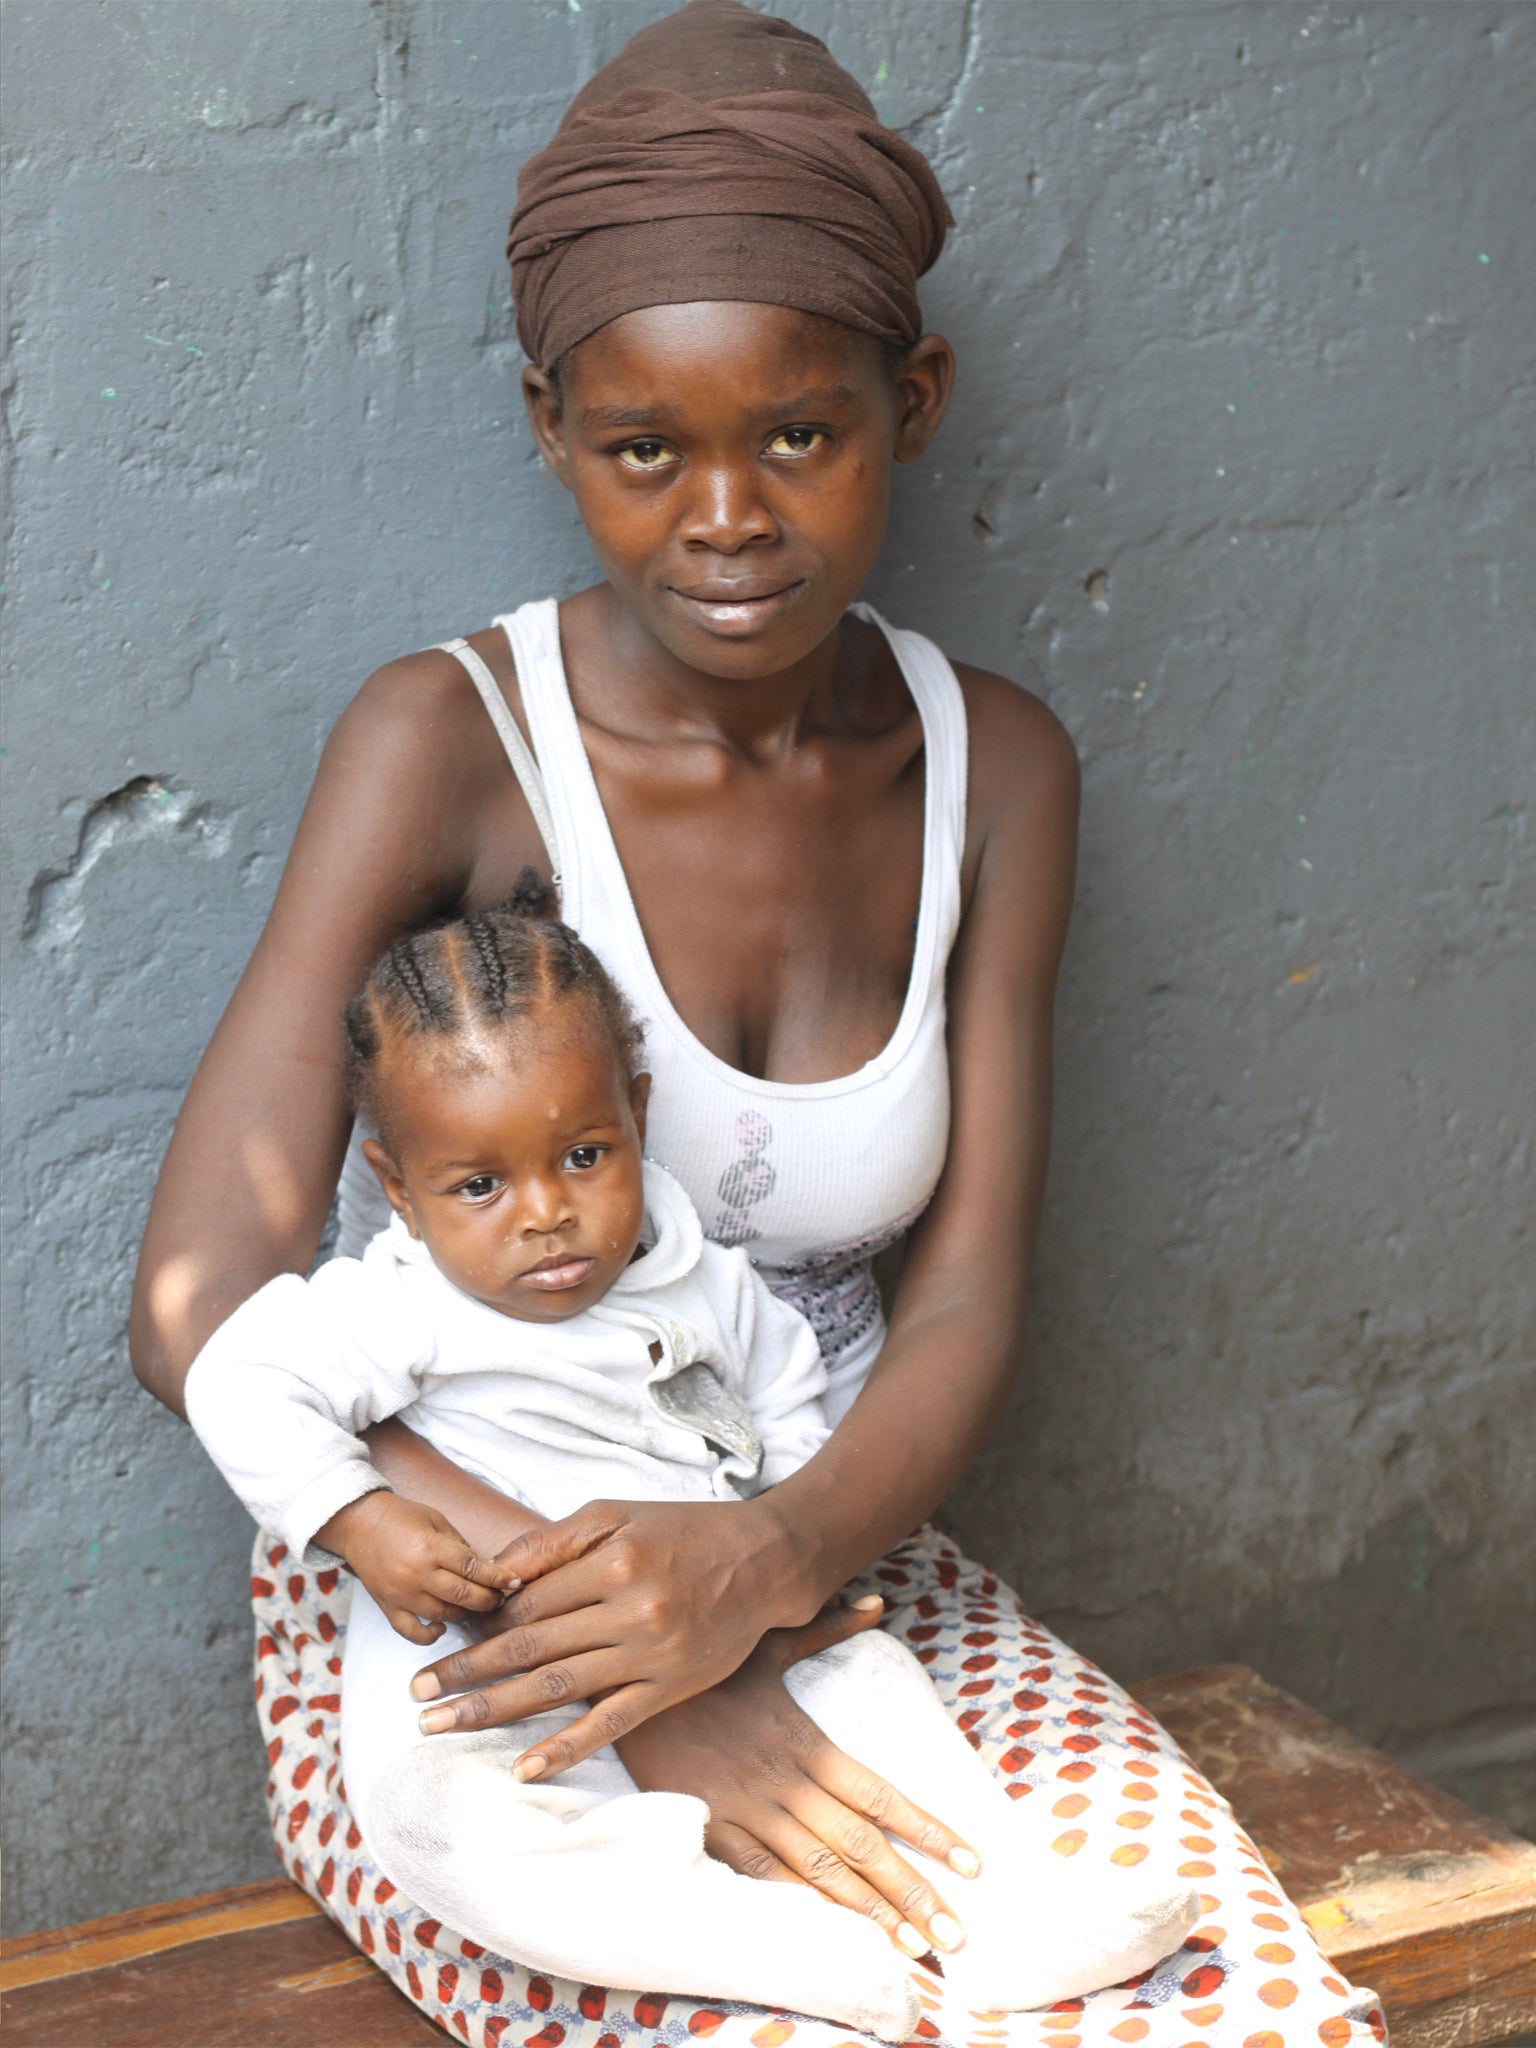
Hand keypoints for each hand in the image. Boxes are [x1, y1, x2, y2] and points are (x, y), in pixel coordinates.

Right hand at [317, 1491, 506, 1645]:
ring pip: (442, 1615)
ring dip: (463, 1614)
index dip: (497, 1577)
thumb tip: (488, 1568)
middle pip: (462, 1596)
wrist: (358, 1524)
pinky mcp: (387, 1607)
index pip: (473, 1568)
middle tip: (499, 1599)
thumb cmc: (402, 1517)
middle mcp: (416, 1574)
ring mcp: (401, 1594)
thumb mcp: (437, 1520)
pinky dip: (430, 1635)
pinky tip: (442, 1626)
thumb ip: (461, 1546)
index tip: (515, 1582)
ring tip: (474, 1607)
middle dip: (487, 1600)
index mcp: (431, 1547)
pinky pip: (412, 1632)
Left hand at [409, 1497, 806, 1760]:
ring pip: (556, 1689)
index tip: (442, 1638)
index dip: (481, 1622)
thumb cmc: (683, 1531)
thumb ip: (553, 1542)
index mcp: (611, 1562)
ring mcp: (649, 1655)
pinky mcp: (669, 1688)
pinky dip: (565, 1749)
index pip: (527, 1601)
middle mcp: (628, 1610)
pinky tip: (525, 1767)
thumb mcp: (616, 1513)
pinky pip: (609, 1724)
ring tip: (443, 1725)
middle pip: (529, 1648)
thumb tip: (493, 1577)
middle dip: (466, 1672)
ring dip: (493, 1710)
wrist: (764, 1560)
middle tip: (416, 1695)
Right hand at [617, 1599, 978, 1960]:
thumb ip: (829, 1626)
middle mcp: (784, 1782)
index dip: (927, 1829)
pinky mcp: (710, 1828)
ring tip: (914, 1948)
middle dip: (912, 1891)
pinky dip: (798, 1905)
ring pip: (819, 1870)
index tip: (971, 1860)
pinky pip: (761, 1876)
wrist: (626, 1684)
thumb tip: (878, 1600)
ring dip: (869, 1911)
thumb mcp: (769, 1639)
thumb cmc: (704, 1662)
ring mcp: (747, 1810)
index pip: (879, 1793)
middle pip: (861, 1845)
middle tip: (958, 1936)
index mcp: (806, 1742)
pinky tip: (831, 1932)